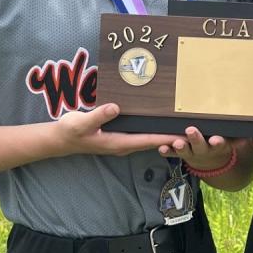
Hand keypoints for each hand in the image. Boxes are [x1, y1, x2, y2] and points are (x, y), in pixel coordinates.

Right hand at [54, 102, 182, 156]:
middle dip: (171, 136)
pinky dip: (152, 130)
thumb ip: (99, 115)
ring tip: (181, 126)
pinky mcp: (119, 136)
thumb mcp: (82, 122)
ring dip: (164, 134)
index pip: (148, 140)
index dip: (166, 137)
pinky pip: (141, 135)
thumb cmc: (71, 131)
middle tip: (192, 130)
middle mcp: (124, 144)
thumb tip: (116, 107)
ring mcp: (122, 141)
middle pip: (153, 141)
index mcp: (118, 142)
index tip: (183, 135)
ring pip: (148, 139)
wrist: (60, 139)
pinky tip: (159, 121)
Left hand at [158, 127, 234, 171]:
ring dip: (180, 147)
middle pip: (200, 146)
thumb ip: (240, 137)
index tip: (216, 139)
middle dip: (196, 139)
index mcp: (219, 146)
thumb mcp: (232, 141)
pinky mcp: (180, 154)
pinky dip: (166, 151)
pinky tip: (161, 148)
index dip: (218, 142)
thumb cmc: (221, 144)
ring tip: (176, 142)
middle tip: (191, 130)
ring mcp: (191, 153)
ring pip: (185, 151)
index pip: (220, 144)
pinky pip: (171, 154)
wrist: (211, 162)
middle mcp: (205, 150)